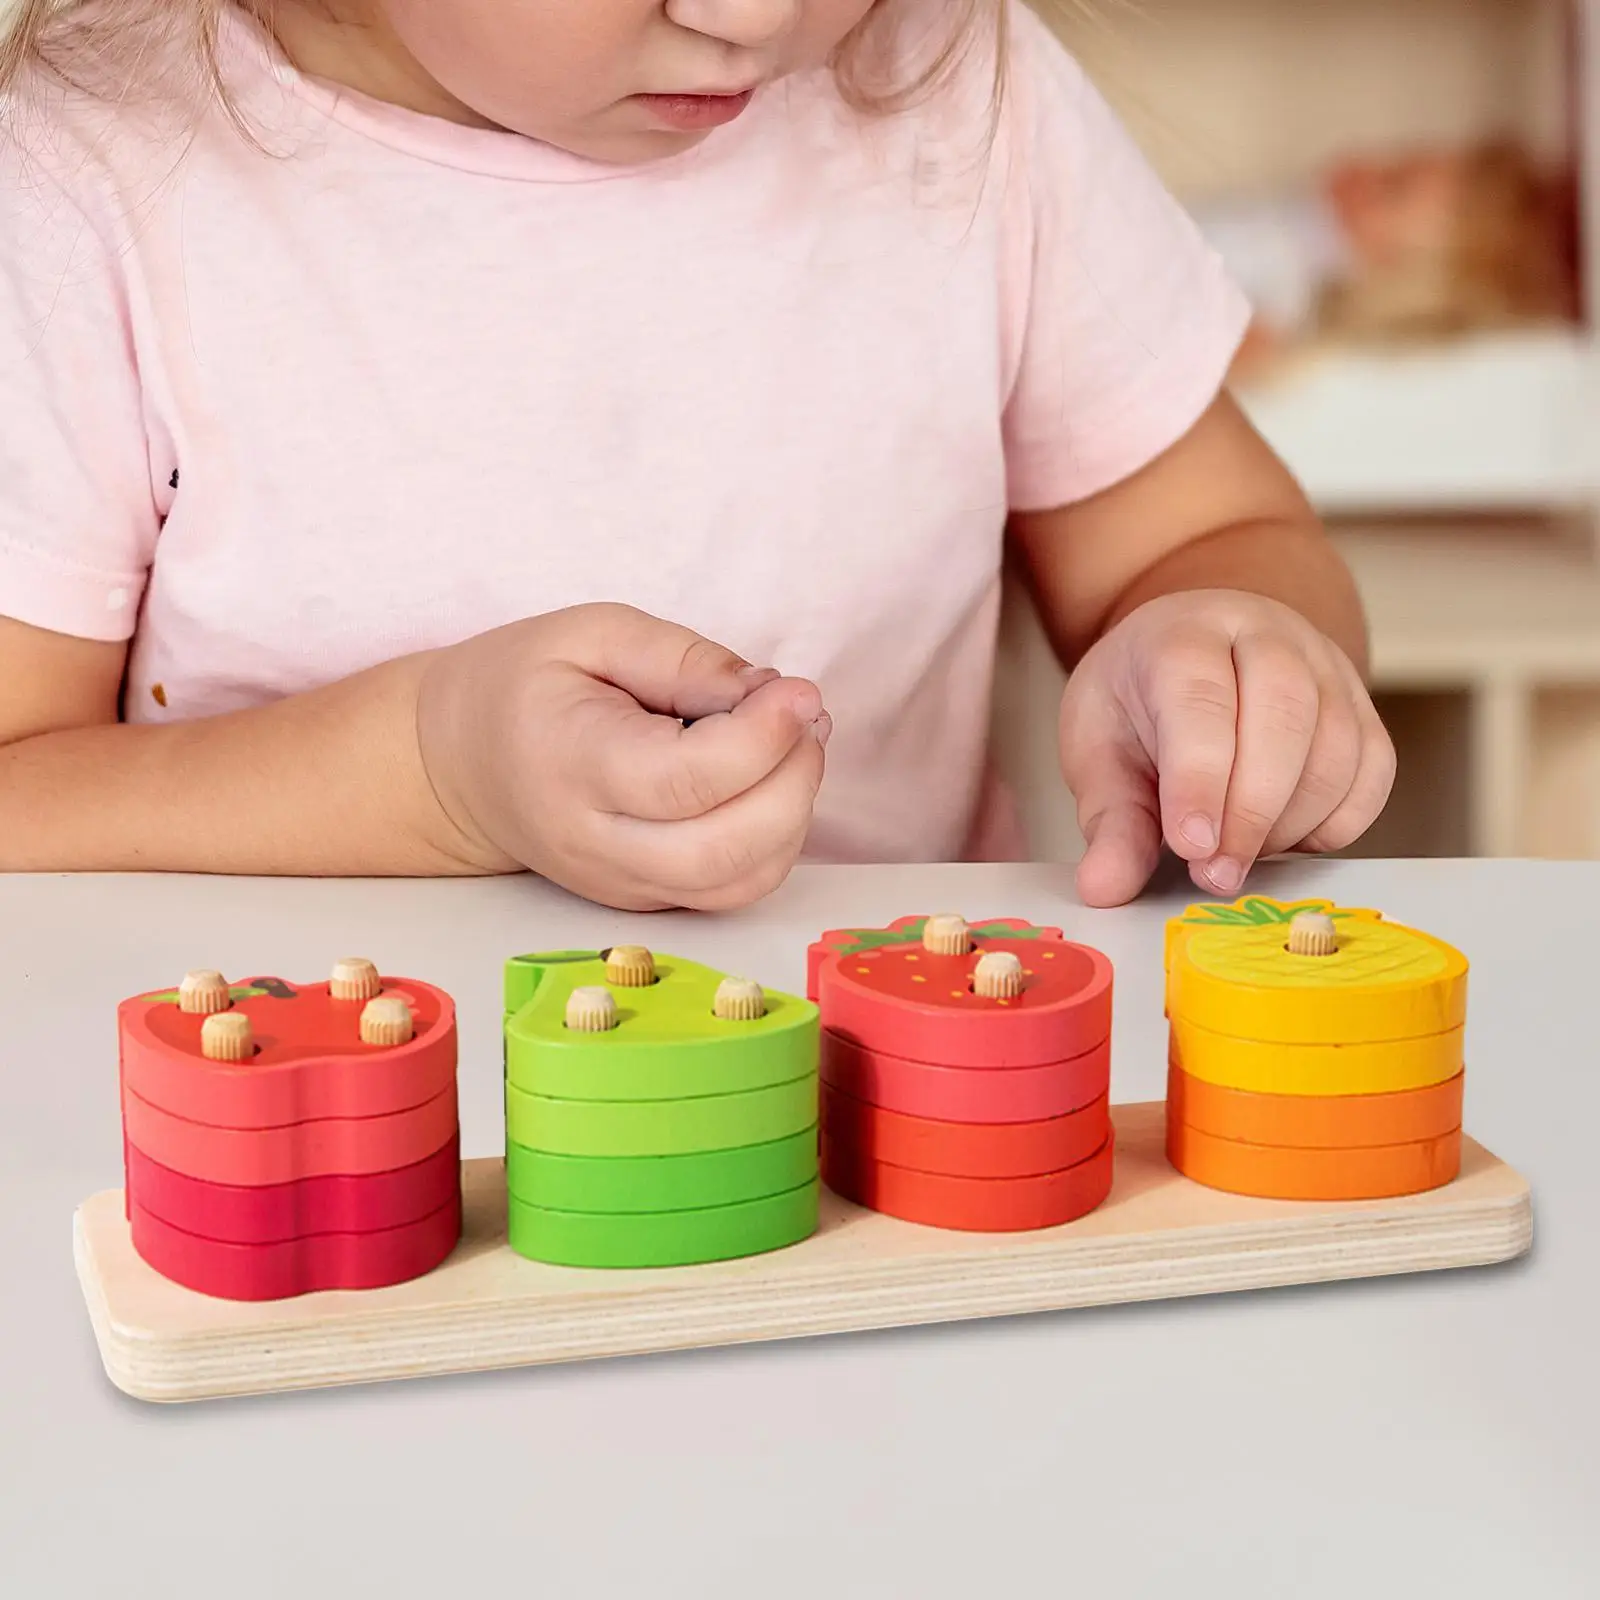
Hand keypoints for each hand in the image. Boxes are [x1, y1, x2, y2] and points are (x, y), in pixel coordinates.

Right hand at [416, 604, 828, 910]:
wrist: (464, 766)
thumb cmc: (526, 687)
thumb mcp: (593, 633)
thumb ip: (685, 657)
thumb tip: (771, 691)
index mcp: (572, 764)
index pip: (686, 780)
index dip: (763, 738)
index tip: (798, 691)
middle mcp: (597, 842)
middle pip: (722, 851)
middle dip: (793, 783)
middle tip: (804, 717)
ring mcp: (623, 883)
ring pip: (739, 882)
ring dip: (794, 815)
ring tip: (793, 744)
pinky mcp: (649, 898)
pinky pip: (734, 890)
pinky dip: (776, 842)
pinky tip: (770, 782)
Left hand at [1057, 590, 1395, 907]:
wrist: (1189, 659)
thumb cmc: (1138, 703)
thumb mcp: (1098, 751)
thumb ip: (1110, 820)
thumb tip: (1104, 886)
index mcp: (1184, 635)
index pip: (1201, 702)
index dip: (1200, 781)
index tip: (1191, 847)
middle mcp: (1266, 637)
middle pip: (1285, 716)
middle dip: (1251, 811)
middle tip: (1216, 873)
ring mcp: (1325, 667)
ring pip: (1337, 749)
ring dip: (1290, 822)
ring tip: (1237, 853)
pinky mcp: (1363, 708)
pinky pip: (1372, 772)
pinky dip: (1336, 822)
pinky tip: (1284, 837)